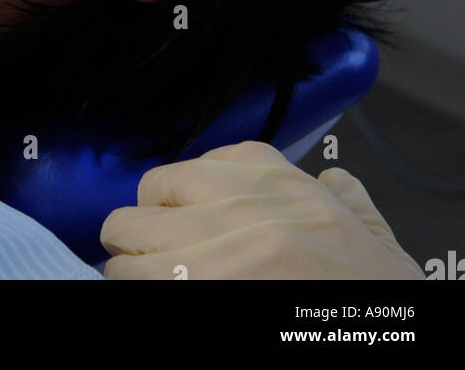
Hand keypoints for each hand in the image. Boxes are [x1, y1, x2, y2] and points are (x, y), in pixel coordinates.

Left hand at [99, 140, 424, 279]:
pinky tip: (149, 294)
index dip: (181, 204)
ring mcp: (209, 252)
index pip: (189, 170)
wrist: (383, 336)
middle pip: (148, 196)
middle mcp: (235, 204)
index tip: (187, 224)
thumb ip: (345, 197)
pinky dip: (132, 288)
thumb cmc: (377, 292)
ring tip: (148, 279)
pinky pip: (129, 281)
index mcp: (274, 177)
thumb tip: (334, 181)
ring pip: (124, 239)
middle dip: (145, 228)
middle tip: (156, 255)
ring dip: (130, 263)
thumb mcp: (370, 231)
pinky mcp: (190, 291)